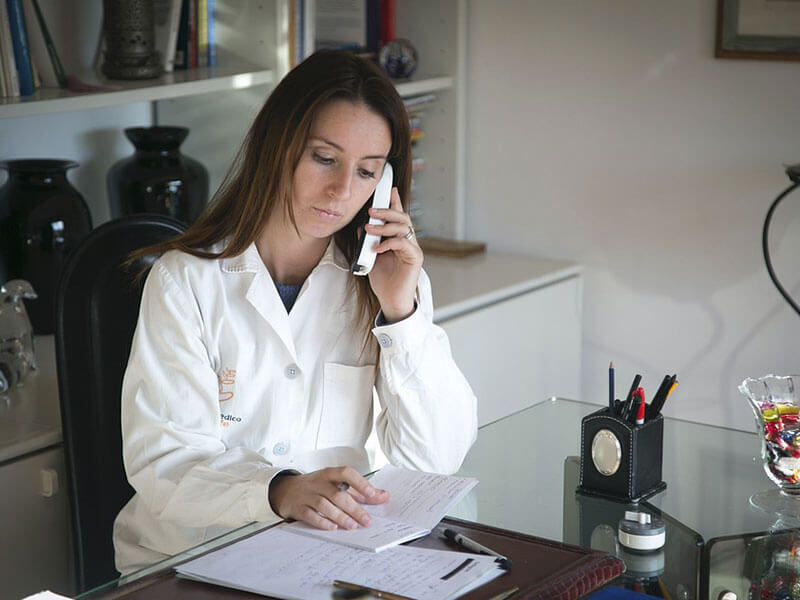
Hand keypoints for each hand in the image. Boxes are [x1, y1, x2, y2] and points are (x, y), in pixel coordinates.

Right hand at [268, 466, 388, 530]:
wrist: (286, 490)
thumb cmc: (317, 486)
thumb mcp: (336, 484)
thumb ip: (359, 490)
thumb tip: (383, 496)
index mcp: (330, 474)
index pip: (346, 473)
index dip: (360, 482)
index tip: (372, 494)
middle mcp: (318, 482)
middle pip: (337, 494)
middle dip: (354, 508)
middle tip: (367, 521)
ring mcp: (307, 495)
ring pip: (324, 505)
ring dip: (340, 516)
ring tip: (352, 526)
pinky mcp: (298, 508)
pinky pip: (310, 515)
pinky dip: (322, 522)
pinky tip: (332, 527)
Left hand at [366, 187, 422, 322]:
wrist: (390, 300)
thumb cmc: (383, 280)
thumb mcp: (371, 256)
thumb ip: (368, 241)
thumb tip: (362, 226)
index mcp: (399, 239)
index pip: (398, 216)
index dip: (395, 201)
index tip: (388, 189)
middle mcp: (409, 241)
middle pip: (403, 217)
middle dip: (387, 210)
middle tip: (372, 210)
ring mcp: (413, 249)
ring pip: (404, 227)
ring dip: (385, 226)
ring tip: (369, 228)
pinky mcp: (415, 258)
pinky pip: (403, 243)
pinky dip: (389, 243)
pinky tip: (377, 248)